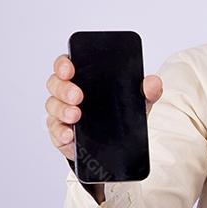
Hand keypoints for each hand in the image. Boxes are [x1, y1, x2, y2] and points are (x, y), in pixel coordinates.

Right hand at [45, 53, 162, 161]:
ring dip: (63, 110)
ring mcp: (62, 112)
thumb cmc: (119, 113)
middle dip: (64, 89)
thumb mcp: (137, 101)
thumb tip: (153, 83)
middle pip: (55, 84)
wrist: (116, 143)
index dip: (63, 64)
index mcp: (83, 78)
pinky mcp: (61, 133)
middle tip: (78, 95)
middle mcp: (67, 93)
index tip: (70, 68)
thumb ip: (147, 91)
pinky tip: (69, 134)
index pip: (66, 65)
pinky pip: (55, 131)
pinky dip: (60, 132)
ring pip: (53, 106)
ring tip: (76, 115)